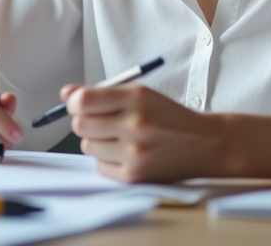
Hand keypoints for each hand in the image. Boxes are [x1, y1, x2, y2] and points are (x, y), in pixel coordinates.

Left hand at [62, 82, 220, 182]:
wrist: (205, 144)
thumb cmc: (168, 117)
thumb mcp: (139, 95)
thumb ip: (101, 93)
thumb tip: (65, 94)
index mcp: (136, 98)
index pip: (83, 101)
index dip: (75, 102)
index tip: (81, 104)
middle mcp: (135, 125)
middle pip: (80, 125)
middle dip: (85, 122)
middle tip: (103, 122)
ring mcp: (134, 153)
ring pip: (87, 146)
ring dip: (97, 142)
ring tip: (120, 138)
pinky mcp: (134, 176)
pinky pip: (99, 167)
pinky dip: (107, 160)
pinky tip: (126, 154)